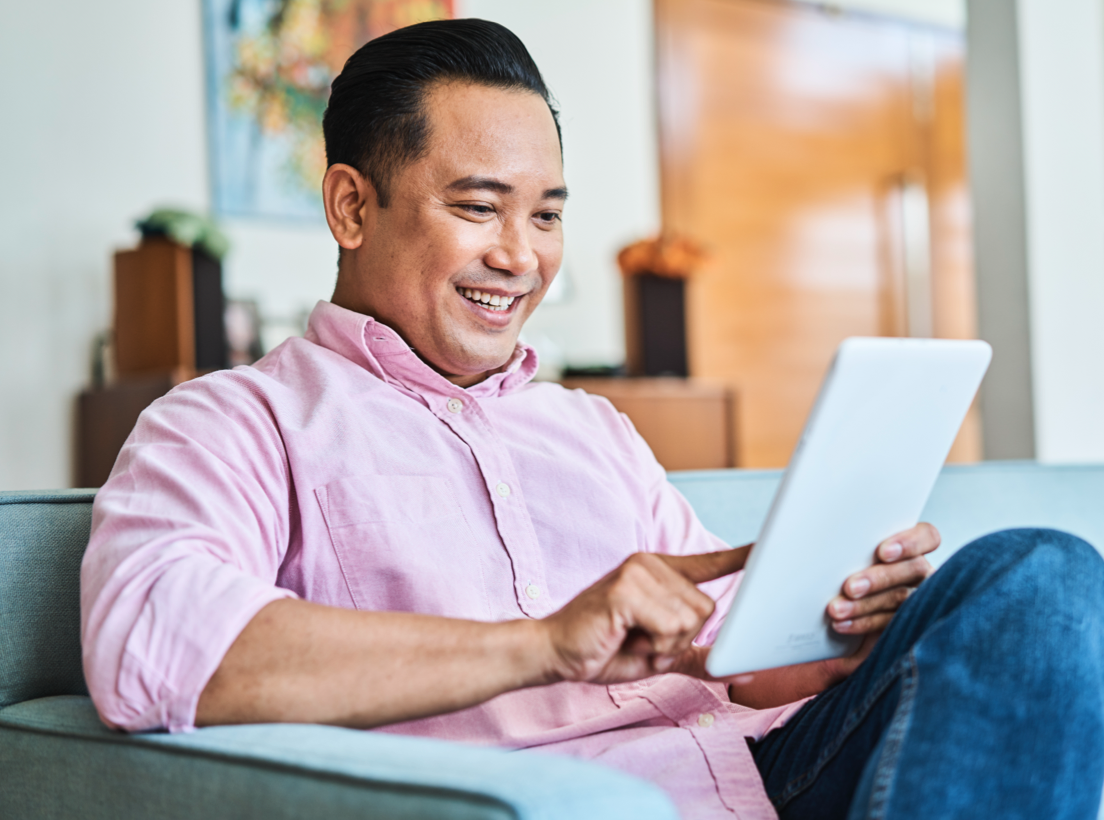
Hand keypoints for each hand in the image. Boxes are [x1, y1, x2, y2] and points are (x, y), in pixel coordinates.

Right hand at [540, 546, 750, 684]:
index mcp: (658, 572)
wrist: (554, 652)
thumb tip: (742, 670)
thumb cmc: (603, 649)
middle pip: (706, 608)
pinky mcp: (626, 589)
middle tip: (644, 641)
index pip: (707, 562)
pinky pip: (670, 626)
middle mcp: (650, 564)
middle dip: (681, 639)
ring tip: (633, 639)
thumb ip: (699, 657)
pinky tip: (625, 637)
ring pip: (691, 619)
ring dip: (666, 645)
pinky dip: (655, 645)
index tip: (766, 547)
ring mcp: (637, 572)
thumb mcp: (660, 655)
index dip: (740, 557)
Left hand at [821, 523, 939, 679]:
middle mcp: (918, 572)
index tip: (883, 552)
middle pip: (912, 569)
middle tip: (850, 587)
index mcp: (910, 547)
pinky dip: (862, 623)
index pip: (927, 537)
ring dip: (865, 604)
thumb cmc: (846, 572)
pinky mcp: (904, 624)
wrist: (845, 607)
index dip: (910, 543)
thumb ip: (848, 547)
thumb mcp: (848, 554)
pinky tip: (842, 624)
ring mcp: (916, 598)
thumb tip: (824, 534)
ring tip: (837, 609)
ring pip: (900, 598)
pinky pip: (889, 624)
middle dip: (879, 578)